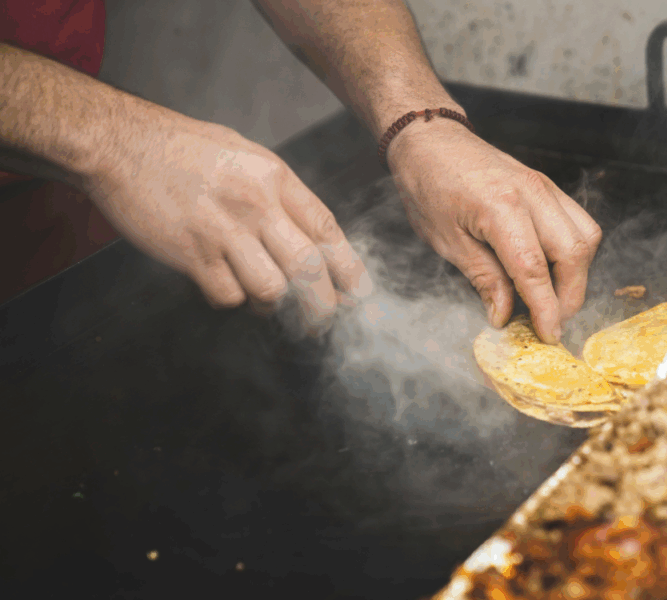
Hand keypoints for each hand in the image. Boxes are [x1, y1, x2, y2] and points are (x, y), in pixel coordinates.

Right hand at [82, 107, 371, 330]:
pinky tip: (220, 281)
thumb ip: (283, 196)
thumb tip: (317, 240)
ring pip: (272, 290)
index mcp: (275, 178)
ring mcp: (223, 230)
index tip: (359, 296)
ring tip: (262, 297)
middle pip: (310, 270)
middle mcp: (255, 204)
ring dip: (272, 305)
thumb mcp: (248, 157)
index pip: (328, 231)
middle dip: (323, 306)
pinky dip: (230, 298)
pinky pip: (228, 295)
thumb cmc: (185, 150)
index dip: (350, 270)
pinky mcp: (191, 253)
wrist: (120, 143)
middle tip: (322, 321)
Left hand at [387, 118, 601, 343]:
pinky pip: (578, 221)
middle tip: (551, 322)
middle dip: (569, 296)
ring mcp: (544, 186)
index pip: (534, 269)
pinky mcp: (548, 186)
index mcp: (500, 207)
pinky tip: (554, 269)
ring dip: (577, 274)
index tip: (548, 335)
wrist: (430, 140)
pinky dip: (574, 251)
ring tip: (554, 298)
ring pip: (585, 236)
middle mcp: (531, 193)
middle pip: (573, 252)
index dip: (545, 308)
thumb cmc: (428, 185)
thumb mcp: (446, 241)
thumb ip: (483, 278)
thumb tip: (504, 314)